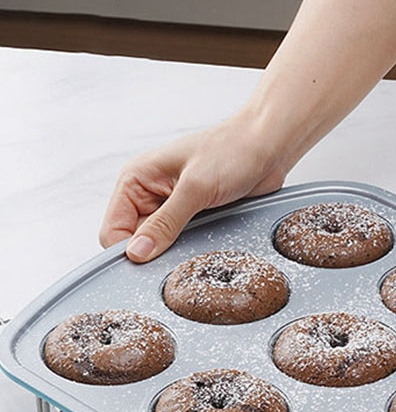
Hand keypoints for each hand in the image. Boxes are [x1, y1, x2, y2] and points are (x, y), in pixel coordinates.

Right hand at [99, 111, 287, 261]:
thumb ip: (165, 223)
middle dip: (154, 253)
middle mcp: (149, 194)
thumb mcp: (196, 188)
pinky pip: (183, 243)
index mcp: (136, 179)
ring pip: (160, 245)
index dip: (127, 251)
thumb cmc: (232, 151)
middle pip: (135, 242)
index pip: (112, 229)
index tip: (149, 264)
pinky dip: (191, 249)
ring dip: (175, 252)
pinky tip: (207, 244)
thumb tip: (137, 252)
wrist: (268, 147)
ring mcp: (172, 207)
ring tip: (198, 243)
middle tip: (178, 256)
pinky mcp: (194, 216)